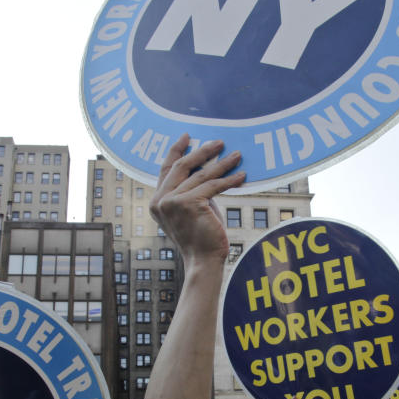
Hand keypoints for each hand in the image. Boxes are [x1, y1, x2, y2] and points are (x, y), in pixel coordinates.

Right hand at [149, 134, 244, 264]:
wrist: (203, 261)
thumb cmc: (201, 237)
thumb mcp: (191, 210)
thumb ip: (190, 190)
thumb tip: (206, 167)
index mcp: (157, 201)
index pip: (166, 169)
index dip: (176, 150)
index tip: (187, 137)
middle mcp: (161, 200)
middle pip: (182, 166)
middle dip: (202, 151)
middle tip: (219, 142)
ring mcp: (173, 201)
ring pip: (201, 175)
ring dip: (222, 164)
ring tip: (237, 155)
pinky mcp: (190, 203)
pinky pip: (213, 185)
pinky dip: (230, 180)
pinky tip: (242, 175)